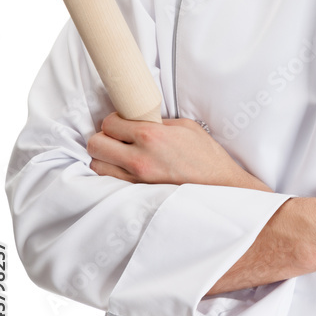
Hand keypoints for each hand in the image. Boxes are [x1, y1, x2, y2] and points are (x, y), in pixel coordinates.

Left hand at [87, 113, 271, 190]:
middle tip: (116, 139)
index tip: (121, 124)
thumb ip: (156, 123)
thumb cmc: (206, 156)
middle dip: (102, 138)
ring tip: (120, 156)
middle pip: (95, 144)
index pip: (108, 123)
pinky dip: (112, 174)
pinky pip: (109, 183)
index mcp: (151, 136)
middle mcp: (139, 158)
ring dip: (105, 158)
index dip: (113, 122)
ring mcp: (136, 181)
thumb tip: (137, 119)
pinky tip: (126, 171)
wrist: (220, 187)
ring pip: (97, 166)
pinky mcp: (137, 195)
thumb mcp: (184, 127)